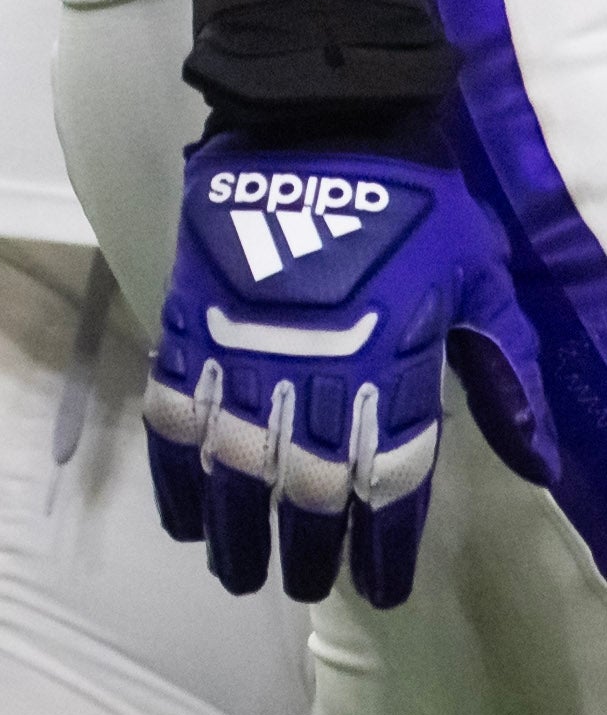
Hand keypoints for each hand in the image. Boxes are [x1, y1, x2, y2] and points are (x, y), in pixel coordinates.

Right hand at [145, 139, 556, 604]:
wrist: (315, 125)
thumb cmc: (415, 207)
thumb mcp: (483, 286)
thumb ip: (504, 377)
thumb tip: (540, 466)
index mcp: (393, 368)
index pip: (390, 482)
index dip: (384, 546)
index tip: (381, 589)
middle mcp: (315, 374)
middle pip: (309, 489)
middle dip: (307, 550)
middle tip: (302, 586)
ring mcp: (245, 350)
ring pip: (236, 466)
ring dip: (234, 528)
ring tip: (237, 573)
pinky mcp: (190, 325)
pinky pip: (174, 414)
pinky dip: (175, 470)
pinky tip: (181, 514)